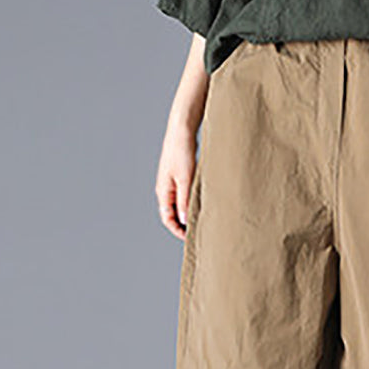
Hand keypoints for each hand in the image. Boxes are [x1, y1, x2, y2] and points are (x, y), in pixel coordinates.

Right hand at [155, 119, 198, 239]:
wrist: (182, 130)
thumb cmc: (182, 152)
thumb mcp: (185, 179)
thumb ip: (184, 200)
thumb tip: (184, 220)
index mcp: (163, 191)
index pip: (167, 219)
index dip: (178, 230)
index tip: (190, 238)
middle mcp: (166, 189)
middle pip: (173, 214)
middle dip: (184, 224)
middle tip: (200, 232)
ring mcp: (173, 182)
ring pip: (180, 204)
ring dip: (189, 213)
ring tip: (204, 220)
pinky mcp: (181, 176)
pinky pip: (185, 194)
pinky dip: (192, 201)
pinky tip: (204, 203)